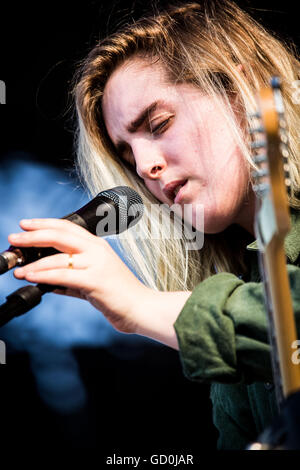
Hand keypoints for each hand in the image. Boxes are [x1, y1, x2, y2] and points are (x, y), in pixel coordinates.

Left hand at [8, 218, 149, 333]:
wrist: (140, 307)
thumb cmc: (118, 294)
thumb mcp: (93, 280)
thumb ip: (71, 280)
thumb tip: (48, 283)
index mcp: (97, 245)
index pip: (67, 226)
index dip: (44, 223)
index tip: (25, 225)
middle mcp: (97, 249)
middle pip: (60, 235)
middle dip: (33, 235)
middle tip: (14, 238)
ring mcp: (97, 263)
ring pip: (59, 257)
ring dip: (34, 263)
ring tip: (18, 269)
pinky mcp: (95, 280)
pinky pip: (64, 275)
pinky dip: (44, 276)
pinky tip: (32, 277)